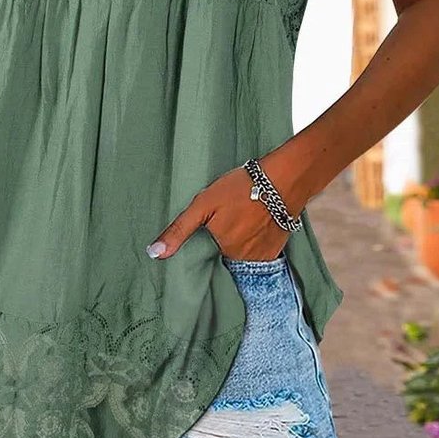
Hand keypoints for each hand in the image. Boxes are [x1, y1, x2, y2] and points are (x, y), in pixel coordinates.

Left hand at [145, 146, 309, 261]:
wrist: (284, 178)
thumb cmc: (241, 187)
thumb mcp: (203, 204)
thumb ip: (179, 230)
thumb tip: (154, 254)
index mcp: (222, 248)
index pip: (210, 250)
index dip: (213, 236)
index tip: (219, 220)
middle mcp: (243, 259)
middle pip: (228, 252)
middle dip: (228, 235)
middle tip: (233, 212)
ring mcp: (262, 256)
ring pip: (245, 252)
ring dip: (244, 238)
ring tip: (247, 215)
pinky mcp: (278, 250)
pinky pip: (262, 252)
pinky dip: (259, 240)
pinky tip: (260, 221)